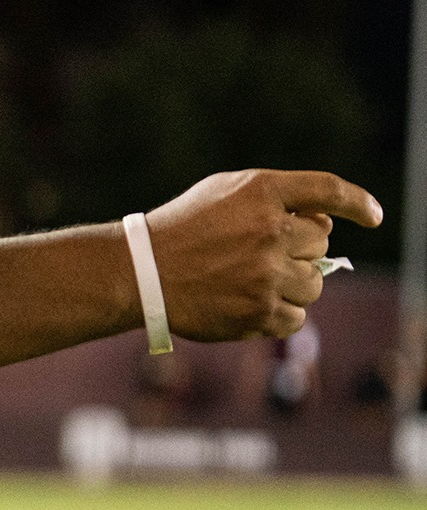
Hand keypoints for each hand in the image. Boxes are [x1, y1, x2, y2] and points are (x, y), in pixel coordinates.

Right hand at [144, 169, 381, 341]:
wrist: (138, 271)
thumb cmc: (180, 229)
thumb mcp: (223, 193)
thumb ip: (274, 200)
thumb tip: (324, 226)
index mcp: (262, 192)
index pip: (328, 191)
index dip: (357, 202)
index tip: (372, 216)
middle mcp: (270, 230)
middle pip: (321, 245)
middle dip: (300, 252)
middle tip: (264, 257)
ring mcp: (267, 273)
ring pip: (313, 285)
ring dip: (292, 286)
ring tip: (253, 284)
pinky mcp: (258, 311)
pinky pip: (296, 318)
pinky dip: (279, 315)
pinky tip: (250, 306)